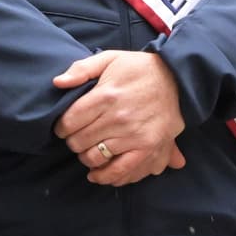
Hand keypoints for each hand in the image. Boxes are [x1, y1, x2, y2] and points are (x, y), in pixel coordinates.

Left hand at [52, 50, 187, 186]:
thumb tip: (58, 83)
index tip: (64, 127)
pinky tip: (99, 174)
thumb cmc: (140, 68)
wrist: (177, 78)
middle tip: (77, 138)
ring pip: (95, 158)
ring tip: (88, 152)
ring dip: (86, 158)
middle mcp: (118, 118)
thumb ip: (81, 69)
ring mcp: (133, 136)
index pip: (69, 122)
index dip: (61, 128)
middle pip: (79, 142)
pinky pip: (121, 171)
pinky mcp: (148, 148)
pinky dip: (107, 177)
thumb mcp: (110, 58)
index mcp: (106, 96)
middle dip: (73, 142)